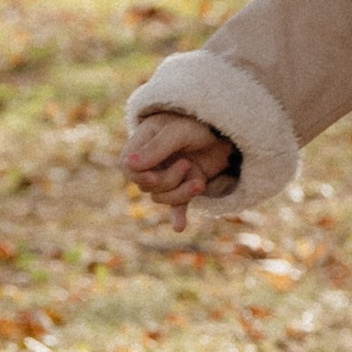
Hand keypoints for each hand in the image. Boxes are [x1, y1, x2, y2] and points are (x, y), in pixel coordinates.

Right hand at [125, 109, 238, 227]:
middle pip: (146, 186)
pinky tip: (179, 227)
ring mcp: (167, 176)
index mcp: (142, 145)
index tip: (153, 176)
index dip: (139, 176)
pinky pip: (177, 206)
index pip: (127, 168)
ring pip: (161, 197)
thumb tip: (129, 165)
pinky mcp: (184, 186)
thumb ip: (156, 148)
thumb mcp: (177, 132)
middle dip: (167, 180)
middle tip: (186, 164)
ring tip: (198, 182)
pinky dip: (178, 216)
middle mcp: (151, 163)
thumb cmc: (196, 124)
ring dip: (181, 192)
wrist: (224, 131)